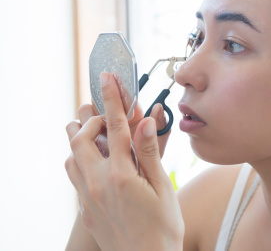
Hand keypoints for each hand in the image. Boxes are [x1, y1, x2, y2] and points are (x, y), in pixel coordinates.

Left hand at [65, 72, 183, 249]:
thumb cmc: (162, 227)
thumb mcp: (163, 187)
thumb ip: (149, 152)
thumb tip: (145, 120)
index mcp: (121, 175)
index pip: (115, 127)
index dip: (112, 99)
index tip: (107, 78)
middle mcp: (97, 184)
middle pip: (80, 138)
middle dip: (90, 119)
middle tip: (105, 115)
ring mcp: (87, 197)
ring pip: (71, 157)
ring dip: (81, 140)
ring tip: (99, 136)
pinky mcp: (84, 210)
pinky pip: (74, 176)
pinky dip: (81, 160)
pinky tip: (99, 164)